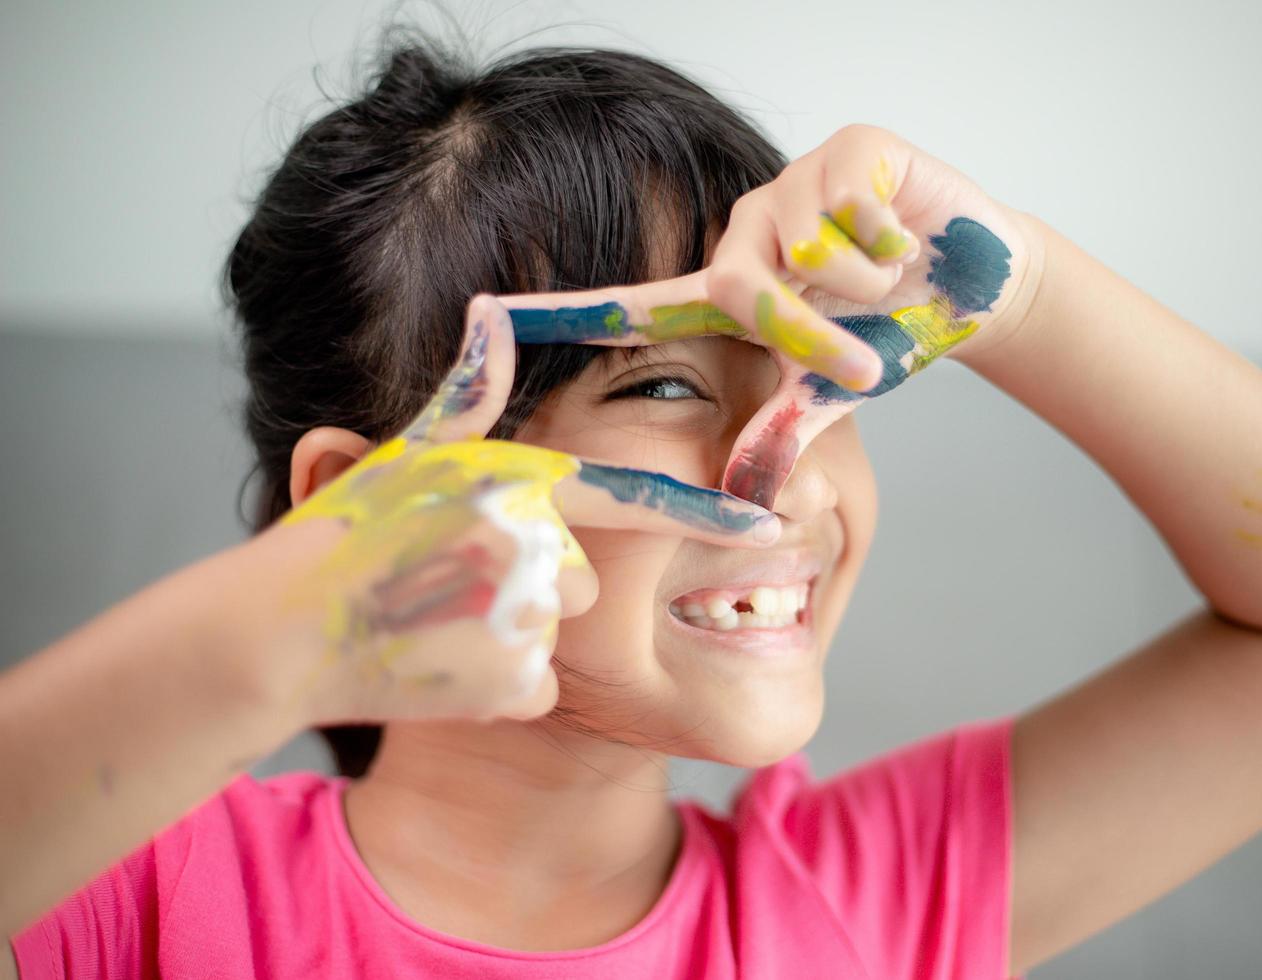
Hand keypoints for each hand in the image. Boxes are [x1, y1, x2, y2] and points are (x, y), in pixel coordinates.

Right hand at [251, 295, 780, 728]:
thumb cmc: (345, 533)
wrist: (283, 633)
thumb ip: (469, 396)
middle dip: (537, 584)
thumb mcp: (408, 455)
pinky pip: (538, 686)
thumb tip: (490, 315)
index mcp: (524, 484)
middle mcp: (539, 546)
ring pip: (560, 631)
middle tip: (462, 584)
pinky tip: (445, 664)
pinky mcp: (520, 686)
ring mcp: (532, 617)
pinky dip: (500, 684)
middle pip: (586, 576)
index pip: (639, 494)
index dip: (710, 511)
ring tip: (446, 620)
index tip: (768, 522)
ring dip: (515, 632)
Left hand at [497, 124, 1041, 506]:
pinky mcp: (847, 147)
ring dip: (867, 291)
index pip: (633, 302)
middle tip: (868, 367)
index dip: (562, 312)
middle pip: (741, 287)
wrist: (973, 282)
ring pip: (809, 249)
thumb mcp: (832, 391)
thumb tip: (745, 500)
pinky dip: (894, 245)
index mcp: (729, 289)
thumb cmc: (890, 335)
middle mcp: (746, 230)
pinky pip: (856, 210)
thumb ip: (784, 433)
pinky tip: (907, 238)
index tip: (483, 317)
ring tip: (889, 280)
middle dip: (814, 339)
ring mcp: (792, 183)